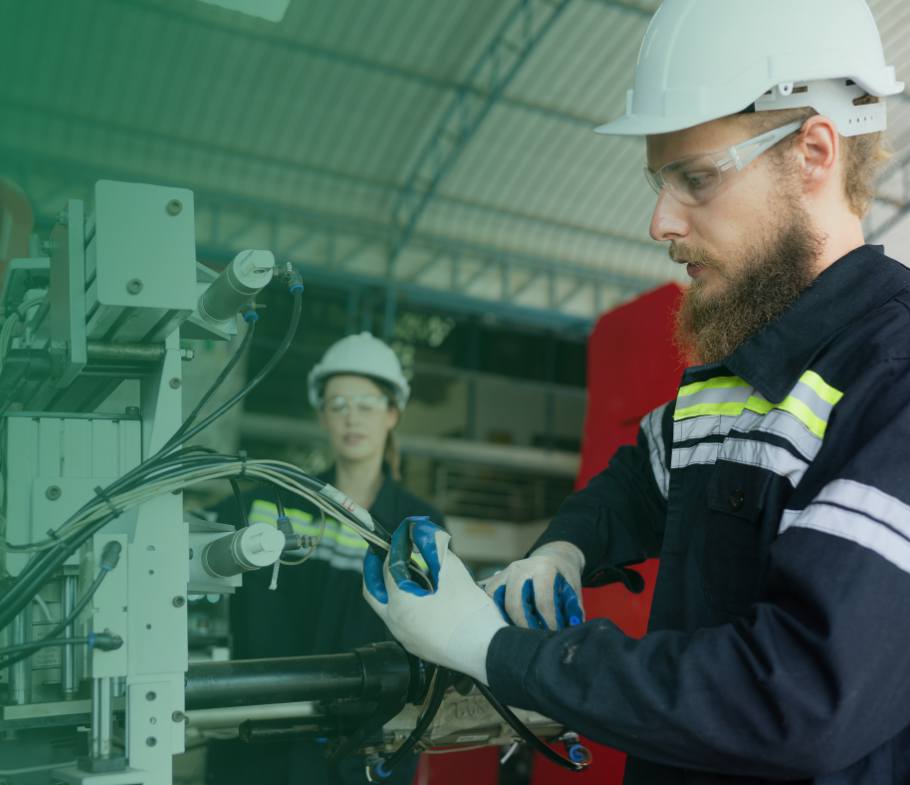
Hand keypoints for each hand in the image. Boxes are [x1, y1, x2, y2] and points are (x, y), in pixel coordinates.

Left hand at [363, 517, 505, 684]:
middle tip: (380, 554)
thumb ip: (435, 548)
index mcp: (401, 604)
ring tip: (405, 571)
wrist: (488, 651)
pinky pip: (401, 621)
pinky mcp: (417, 646)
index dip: (394, 548)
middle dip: (374, 570)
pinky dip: (402, 603)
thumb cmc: (471, 616)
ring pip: (386, 608)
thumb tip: (423, 533)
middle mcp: (396, 623)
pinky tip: (421, 595)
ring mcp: (405, 638)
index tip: (403, 536)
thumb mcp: (453, 573)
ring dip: (389, 587)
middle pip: (373, 592)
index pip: (388, 568)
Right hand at [482, 541, 584, 629]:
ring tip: (517, 632)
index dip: (548, 623)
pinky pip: (488, 596)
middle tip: (533, 639)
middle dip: (523, 626)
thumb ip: (572, 611)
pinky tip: (503, 623)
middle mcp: (522, 567)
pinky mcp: (497, 577)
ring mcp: (506, 571)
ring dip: (504, 619)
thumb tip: (568, 635)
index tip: (553, 635)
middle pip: (514, 603)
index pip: (542, 601)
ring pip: (496, 599)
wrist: (554, 556)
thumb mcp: (574, 590)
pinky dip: (493, 611)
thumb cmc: (564, 577)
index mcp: (544, 568)